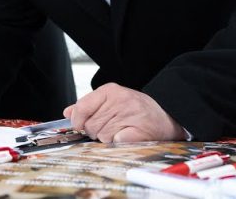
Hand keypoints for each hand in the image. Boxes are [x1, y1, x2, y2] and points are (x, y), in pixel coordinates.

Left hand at [63, 83, 185, 142]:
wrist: (167, 116)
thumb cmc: (136, 109)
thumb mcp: (111, 99)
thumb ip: (88, 105)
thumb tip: (68, 113)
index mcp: (110, 91)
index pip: (82, 108)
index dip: (78, 120)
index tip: (80, 125)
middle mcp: (119, 101)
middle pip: (91, 126)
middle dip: (96, 131)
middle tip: (111, 126)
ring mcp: (129, 116)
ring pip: (102, 136)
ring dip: (109, 138)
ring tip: (122, 130)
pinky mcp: (138, 132)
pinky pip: (115, 143)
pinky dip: (119, 143)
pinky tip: (127, 136)